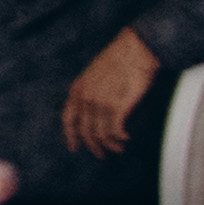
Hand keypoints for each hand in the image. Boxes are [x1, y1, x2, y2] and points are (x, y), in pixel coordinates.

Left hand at [61, 24, 158, 158]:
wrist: (136, 49)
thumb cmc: (120, 58)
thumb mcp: (94, 74)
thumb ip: (90, 92)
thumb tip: (95, 112)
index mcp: (77, 90)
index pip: (68, 120)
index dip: (71, 136)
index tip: (74, 148)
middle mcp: (85, 98)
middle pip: (86, 133)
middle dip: (94, 147)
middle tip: (102, 155)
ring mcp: (100, 103)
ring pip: (101, 135)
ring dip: (111, 146)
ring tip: (119, 148)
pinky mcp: (117, 106)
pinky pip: (115, 131)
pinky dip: (120, 138)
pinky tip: (126, 138)